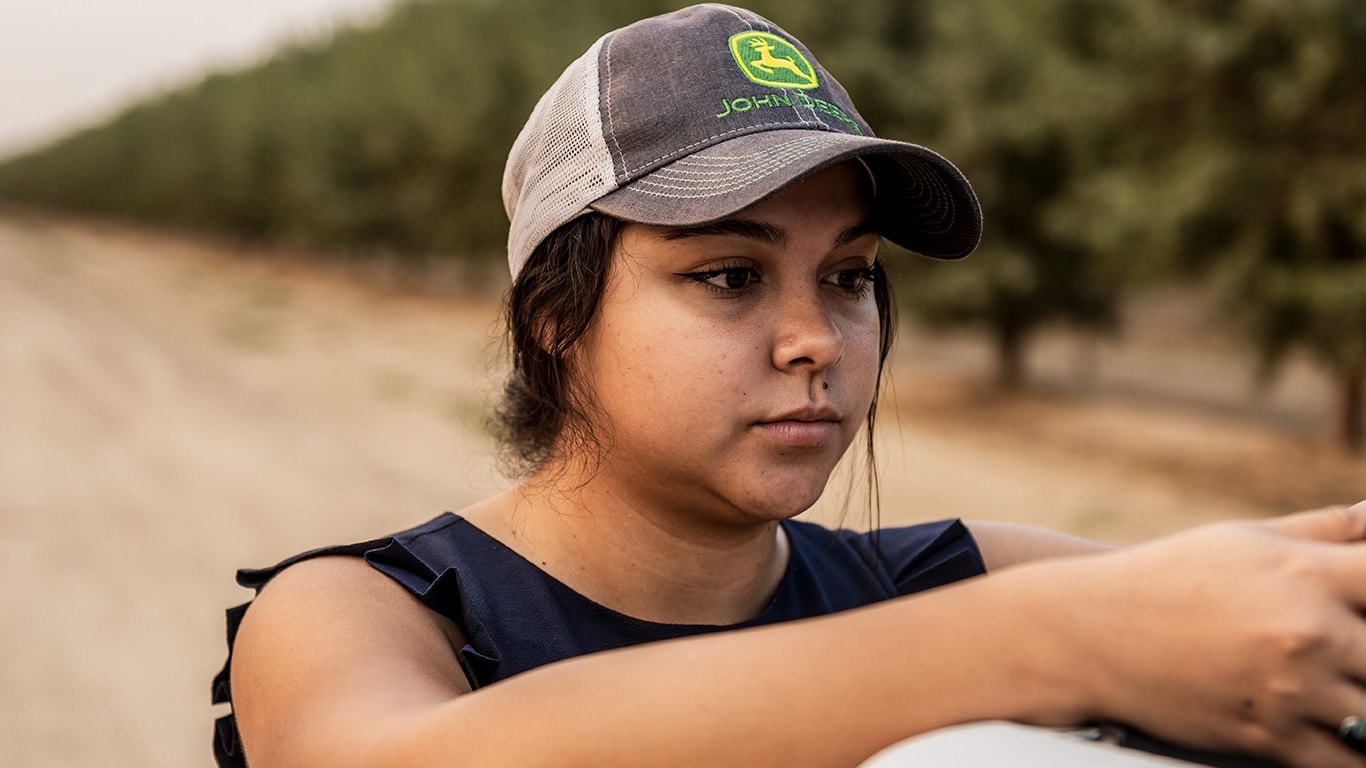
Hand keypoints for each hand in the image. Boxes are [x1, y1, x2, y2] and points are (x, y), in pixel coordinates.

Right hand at [1050, 501, 1365, 767]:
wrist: (1090, 632)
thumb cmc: (1169, 576)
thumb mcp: (1245, 539)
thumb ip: (1326, 530)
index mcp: (1309, 573)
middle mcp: (1308, 632)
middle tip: (1359, 660)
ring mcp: (1291, 690)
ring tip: (1350, 692)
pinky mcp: (1269, 737)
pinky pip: (1344, 763)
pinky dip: (1351, 752)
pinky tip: (1344, 734)